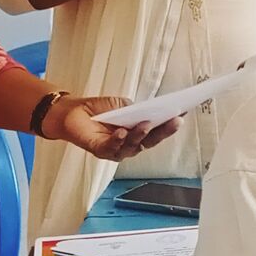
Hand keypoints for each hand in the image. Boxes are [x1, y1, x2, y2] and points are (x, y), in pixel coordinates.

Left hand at [48, 94, 179, 160]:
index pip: (157, 131)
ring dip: (140, 135)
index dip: (169, 124)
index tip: (182, 113)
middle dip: (163, 132)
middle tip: (174, 121)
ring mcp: (115, 150)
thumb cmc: (98, 110)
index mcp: (136, 135)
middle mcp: (129, 145)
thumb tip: (148, 110)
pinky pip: (111, 147)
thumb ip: (135, 109)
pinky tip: (121, 131)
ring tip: (146, 124)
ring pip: (132, 146)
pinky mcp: (100, 150)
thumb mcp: (121, 105)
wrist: (72, 112)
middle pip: (150, 141)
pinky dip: (117, 139)